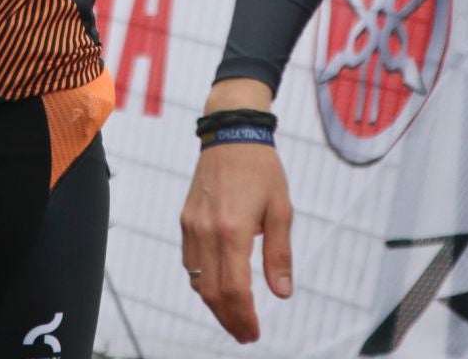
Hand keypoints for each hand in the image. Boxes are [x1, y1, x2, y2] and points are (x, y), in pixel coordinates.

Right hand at [179, 80, 291, 342]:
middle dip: (229, 319)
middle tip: (246, 333)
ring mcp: (192, 226)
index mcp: (233, 230)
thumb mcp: (281, 210)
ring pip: (196, 281)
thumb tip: (282, 293)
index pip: (234, 289)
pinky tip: (218, 287)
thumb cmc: (261, 169)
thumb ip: (279, 255)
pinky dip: (202, 283)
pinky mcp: (185, 220)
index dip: (244, 317)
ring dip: (214, 305)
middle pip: (211, 292)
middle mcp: (207, 231)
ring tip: (234, 316)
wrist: (232, 134)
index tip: (254, 332)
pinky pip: (189, 262)